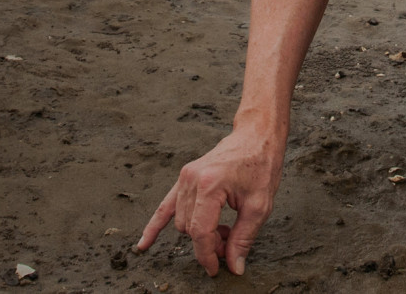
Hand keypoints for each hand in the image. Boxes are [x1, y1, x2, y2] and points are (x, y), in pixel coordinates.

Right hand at [136, 127, 283, 276]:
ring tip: (225, 230)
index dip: (208, 255)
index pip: (200, 232)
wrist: (256, 136)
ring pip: (181, 222)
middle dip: (207, 244)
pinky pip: (164, 206)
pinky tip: (144, 244)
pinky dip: (155, 226)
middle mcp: (192, 180)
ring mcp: (185, 178)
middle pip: (190, 229)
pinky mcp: (184, 178)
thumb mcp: (259, 206)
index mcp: (210, 185)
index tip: (217, 269)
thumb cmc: (261, 166)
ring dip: (198, 234)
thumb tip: (234, 266)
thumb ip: (243, 238)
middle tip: (231, 242)